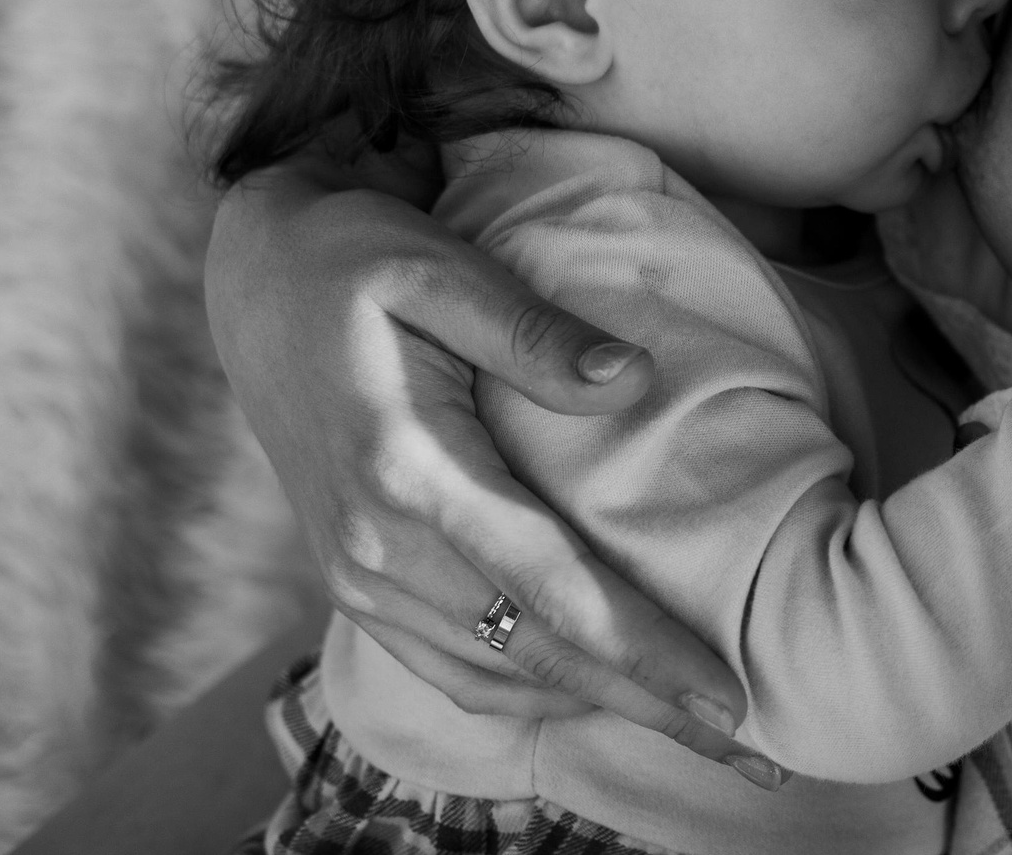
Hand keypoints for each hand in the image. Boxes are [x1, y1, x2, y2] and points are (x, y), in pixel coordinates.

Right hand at [205, 157, 785, 787]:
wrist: (255, 282)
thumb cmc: (356, 258)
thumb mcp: (439, 266)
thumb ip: (533, 332)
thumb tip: (632, 380)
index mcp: (408, 476)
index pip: (552, 590)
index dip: (646, 653)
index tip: (732, 697)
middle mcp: (378, 549)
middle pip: (536, 656)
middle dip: (650, 710)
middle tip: (756, 754)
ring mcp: (360, 576)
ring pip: (496, 675)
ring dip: (599, 711)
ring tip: (699, 733)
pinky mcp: (358, 580)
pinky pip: (452, 664)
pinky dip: (532, 692)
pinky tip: (601, 696)